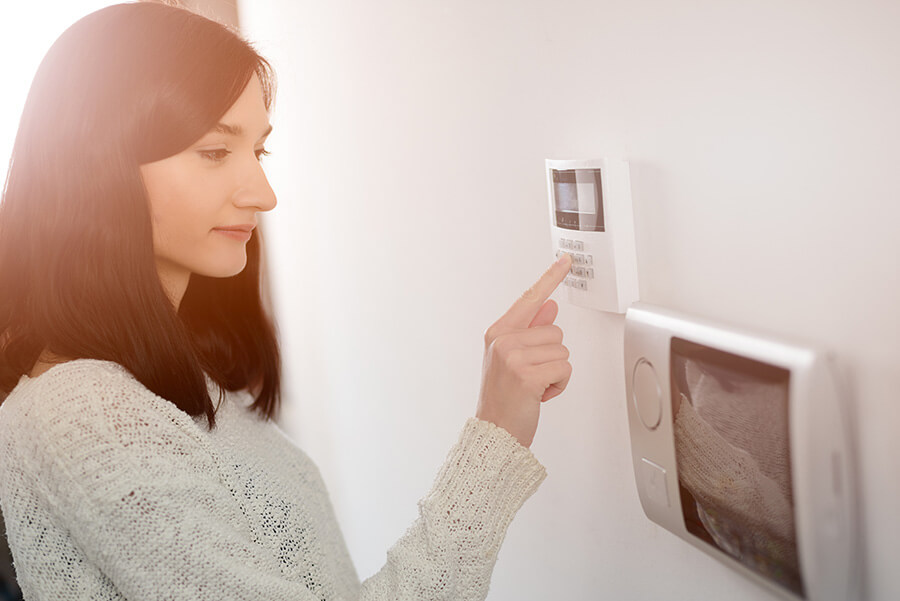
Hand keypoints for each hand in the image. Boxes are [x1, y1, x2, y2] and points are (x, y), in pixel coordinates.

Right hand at [475, 253, 572, 447]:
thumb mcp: (513, 360)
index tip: (565, 261)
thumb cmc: (504, 398)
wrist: (494, 432)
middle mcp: (503, 340)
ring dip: (556, 373)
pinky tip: (540, 395)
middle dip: (552, 357)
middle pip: (555, 331)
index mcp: (498, 332)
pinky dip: (559, 386)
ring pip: (562, 352)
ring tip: (535, 387)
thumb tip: (550, 306)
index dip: (550, 278)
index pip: (530, 298)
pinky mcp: (525, 374)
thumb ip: (530, 331)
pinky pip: (564, 369)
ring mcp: (512, 356)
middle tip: (532, 376)